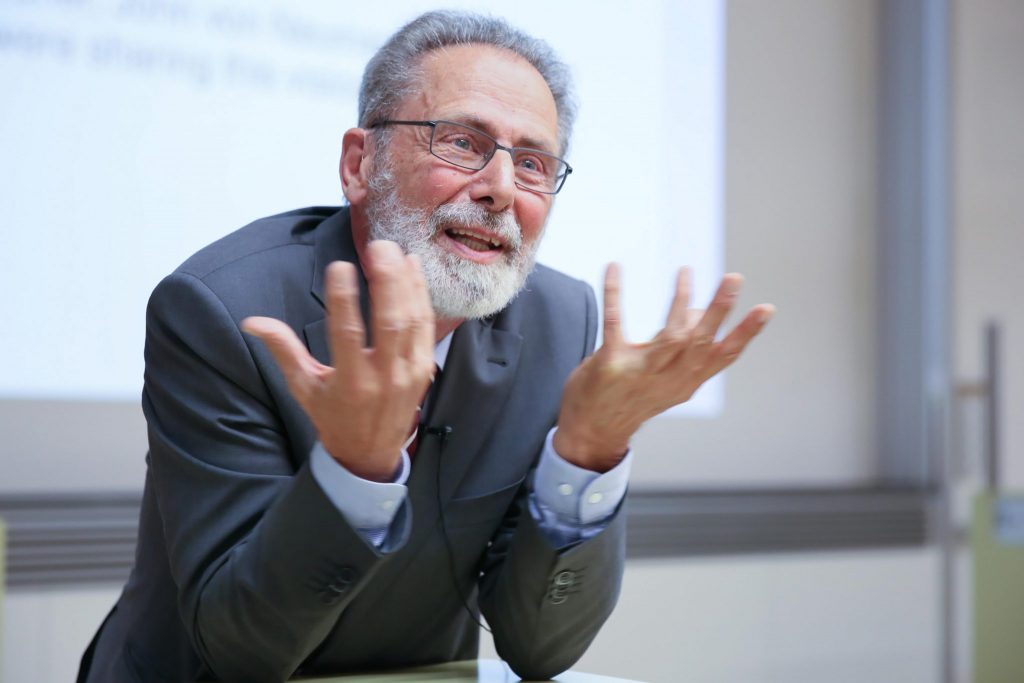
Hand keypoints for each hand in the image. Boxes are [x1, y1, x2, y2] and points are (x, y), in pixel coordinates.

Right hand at [241, 241, 435, 480]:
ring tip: (394, 250)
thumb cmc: (332, 416)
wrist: (369, 453)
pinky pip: (426, 327)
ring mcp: (409, 373)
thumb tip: (252, 321)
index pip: (347, 334)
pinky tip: (413, 269)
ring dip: (406, 282)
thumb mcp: (303, 387)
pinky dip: (421, 296)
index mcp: (350, 383)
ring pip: (412, 321)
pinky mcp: (425, 369)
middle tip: (377, 246)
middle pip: (390, 322)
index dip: (344, 298)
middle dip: (386, 280)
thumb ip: (283, 350)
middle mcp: (384, 377)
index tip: (340, 266)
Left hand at [553, 264, 774, 471]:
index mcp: (686, 381)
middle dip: (719, 310)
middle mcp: (668, 378)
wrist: (592, 432)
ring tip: (686, 272)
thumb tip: (698, 311)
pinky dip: (614, 294)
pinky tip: (614, 269)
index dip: (746, 333)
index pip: (724, 355)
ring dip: (680, 303)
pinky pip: (614, 324)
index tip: (766, 309)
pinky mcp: (609, 365)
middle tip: (734, 278)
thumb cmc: (631, 398)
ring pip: (670, 338)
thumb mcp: (665, 378)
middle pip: (701, 342)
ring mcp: (640, 372)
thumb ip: (684, 348)